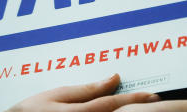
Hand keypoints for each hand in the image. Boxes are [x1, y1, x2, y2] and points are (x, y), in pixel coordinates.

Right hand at [6, 74, 158, 111]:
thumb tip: (113, 77)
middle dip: (135, 109)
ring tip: (140, 106)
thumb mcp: (57, 94)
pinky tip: (119, 111)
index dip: (134, 98)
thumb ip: (86, 89)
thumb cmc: (31, 110)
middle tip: (154, 101)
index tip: (153, 95)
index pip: (112, 104)